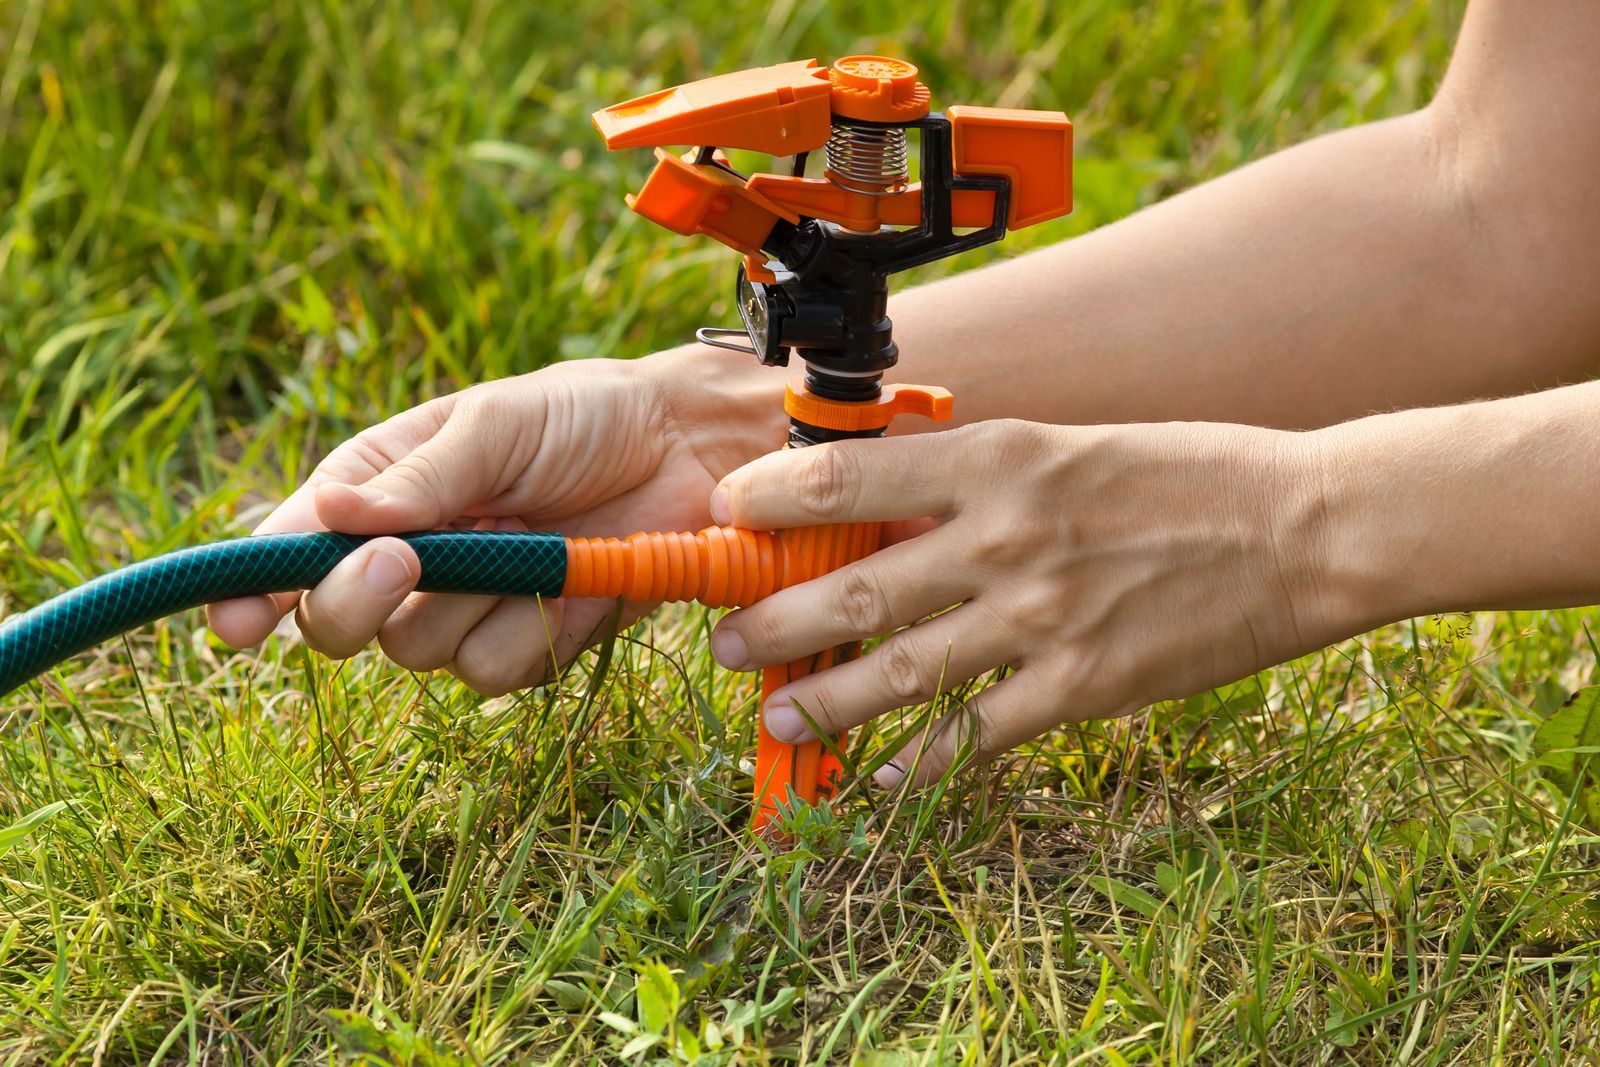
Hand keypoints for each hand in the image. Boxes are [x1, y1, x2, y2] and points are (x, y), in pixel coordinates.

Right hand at [207, 347, 783, 693]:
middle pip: (341, 622)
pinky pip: (499, 672)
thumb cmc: (582, 416)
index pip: (294, 549)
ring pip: (421, 653)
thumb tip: (327, 517)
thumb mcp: (495, 425)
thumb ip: (418, 479)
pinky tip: (573, 583)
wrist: (687, 450)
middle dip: (360, 602)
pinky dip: (534, 631)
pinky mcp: (532, 641)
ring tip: (532, 541)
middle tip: (408, 562)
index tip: (236, 622)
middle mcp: (413, 556)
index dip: (256, 588)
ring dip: (469, 606)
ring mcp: (470, 605)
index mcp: (381, 491)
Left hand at [706, 419, 1341, 786]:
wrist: (1302, 528)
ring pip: (902, 671)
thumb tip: (886, 494)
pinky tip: (883, 780)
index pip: (850, 477)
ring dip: (827, 699)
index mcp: (999, 458)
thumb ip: (977, 472)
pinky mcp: (1084, 682)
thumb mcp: (1068, 444)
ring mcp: (1042, 615)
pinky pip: (979, 734)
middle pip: (856, 588)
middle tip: (724, 640)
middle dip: (775, 620)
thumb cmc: (1186, 475)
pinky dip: (923, 762)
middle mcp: (1007, 533)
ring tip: (776, 716)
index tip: (731, 516)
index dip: (773, 499)